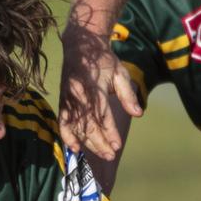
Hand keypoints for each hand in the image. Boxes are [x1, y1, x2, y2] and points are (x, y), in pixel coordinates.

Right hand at [59, 22, 140, 157]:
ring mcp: (68, 98)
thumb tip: (138, 114)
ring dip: (88, 142)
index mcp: (94, 86)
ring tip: (100, 154)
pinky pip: (63, 121)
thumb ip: (128, 95)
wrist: (81, 45)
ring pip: (76, 126)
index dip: (109, 132)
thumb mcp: (120, 73)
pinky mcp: (62, 101)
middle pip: (87, 124)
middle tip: (110, 155)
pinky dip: (67, 135)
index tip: (117, 145)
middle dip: (99, 142)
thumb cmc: (103, 60)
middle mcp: (78, 94)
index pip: (102, 114)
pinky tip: (74, 148)